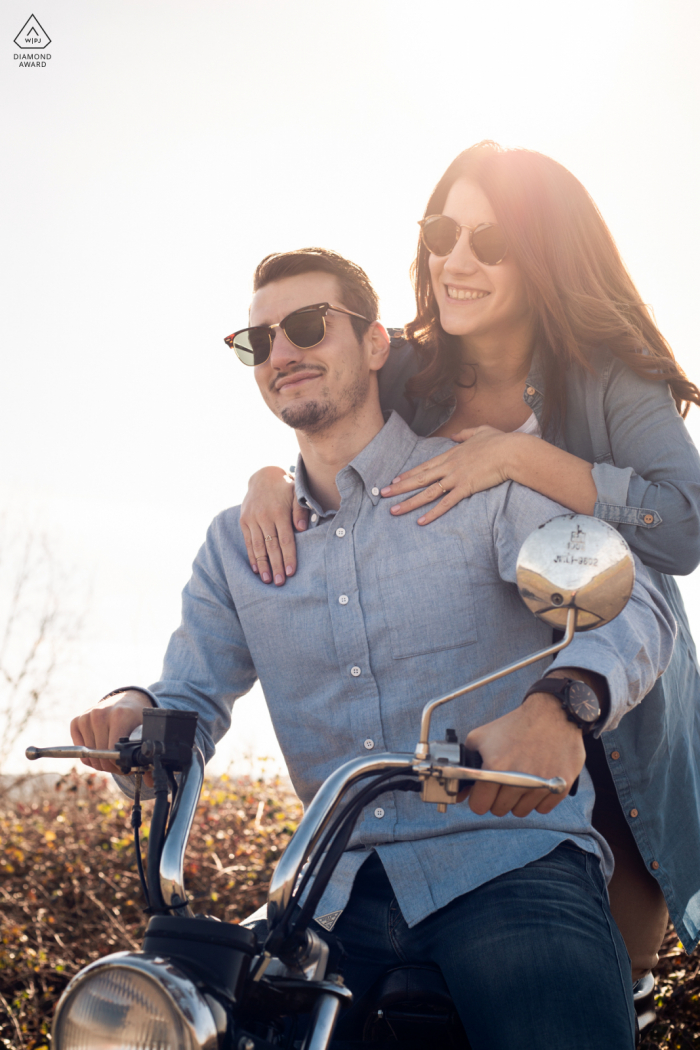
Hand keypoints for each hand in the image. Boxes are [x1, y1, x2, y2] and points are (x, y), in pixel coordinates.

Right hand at [70, 690, 153, 778]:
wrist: (128, 700)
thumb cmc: (137, 718)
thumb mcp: (146, 732)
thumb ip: (148, 757)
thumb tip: (151, 782)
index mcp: (120, 715)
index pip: (112, 753)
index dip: (120, 765)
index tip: (127, 764)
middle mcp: (100, 714)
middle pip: (100, 756)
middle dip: (110, 765)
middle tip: (120, 760)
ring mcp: (87, 716)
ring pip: (88, 755)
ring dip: (99, 760)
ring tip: (111, 753)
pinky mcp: (77, 720)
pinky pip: (79, 749)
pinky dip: (88, 753)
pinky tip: (100, 746)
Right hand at [240, 466, 307, 584]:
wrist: (263, 476)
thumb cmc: (285, 488)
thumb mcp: (296, 494)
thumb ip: (300, 511)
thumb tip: (301, 529)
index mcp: (279, 512)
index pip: (285, 540)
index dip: (288, 557)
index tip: (291, 572)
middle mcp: (264, 517)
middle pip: (271, 546)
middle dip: (276, 566)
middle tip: (280, 582)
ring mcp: (252, 519)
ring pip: (258, 546)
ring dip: (263, 565)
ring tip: (267, 580)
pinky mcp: (244, 521)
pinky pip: (248, 542)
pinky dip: (252, 556)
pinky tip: (256, 569)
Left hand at [381, 427, 521, 524]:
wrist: (511, 451)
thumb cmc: (500, 441)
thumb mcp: (481, 431)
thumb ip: (465, 434)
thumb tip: (455, 435)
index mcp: (452, 454)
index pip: (425, 466)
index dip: (409, 474)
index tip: (395, 480)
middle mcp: (449, 466)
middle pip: (420, 479)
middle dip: (400, 488)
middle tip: (383, 495)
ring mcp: (456, 477)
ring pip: (427, 492)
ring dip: (409, 502)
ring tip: (394, 511)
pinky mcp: (466, 488)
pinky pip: (446, 503)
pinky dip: (433, 513)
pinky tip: (421, 521)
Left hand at [464, 693, 584, 817]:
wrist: (552, 714)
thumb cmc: (515, 725)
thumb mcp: (481, 736)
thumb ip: (467, 762)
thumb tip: (460, 788)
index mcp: (495, 768)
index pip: (479, 806)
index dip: (479, 798)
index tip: (484, 792)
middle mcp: (518, 781)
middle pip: (499, 810)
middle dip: (498, 798)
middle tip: (503, 780)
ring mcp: (541, 786)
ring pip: (520, 811)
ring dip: (518, 799)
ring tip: (521, 778)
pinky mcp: (560, 788)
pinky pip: (542, 809)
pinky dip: (538, 799)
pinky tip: (537, 780)